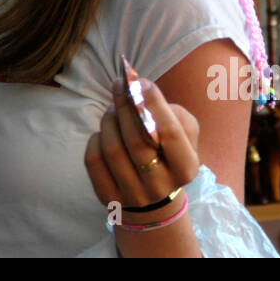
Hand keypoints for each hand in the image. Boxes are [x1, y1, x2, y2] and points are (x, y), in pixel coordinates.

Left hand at [84, 75, 201, 224]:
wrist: (154, 199)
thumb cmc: (169, 154)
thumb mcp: (185, 137)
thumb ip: (174, 114)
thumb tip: (144, 91)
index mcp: (185, 168)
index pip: (170, 133)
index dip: (154, 104)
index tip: (140, 81)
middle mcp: (160, 186)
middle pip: (137, 141)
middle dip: (125, 106)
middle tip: (119, 86)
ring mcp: (133, 194)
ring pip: (112, 149)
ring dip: (109, 120)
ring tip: (113, 109)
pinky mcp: (108, 197)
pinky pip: (94, 161)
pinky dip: (96, 139)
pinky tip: (104, 133)